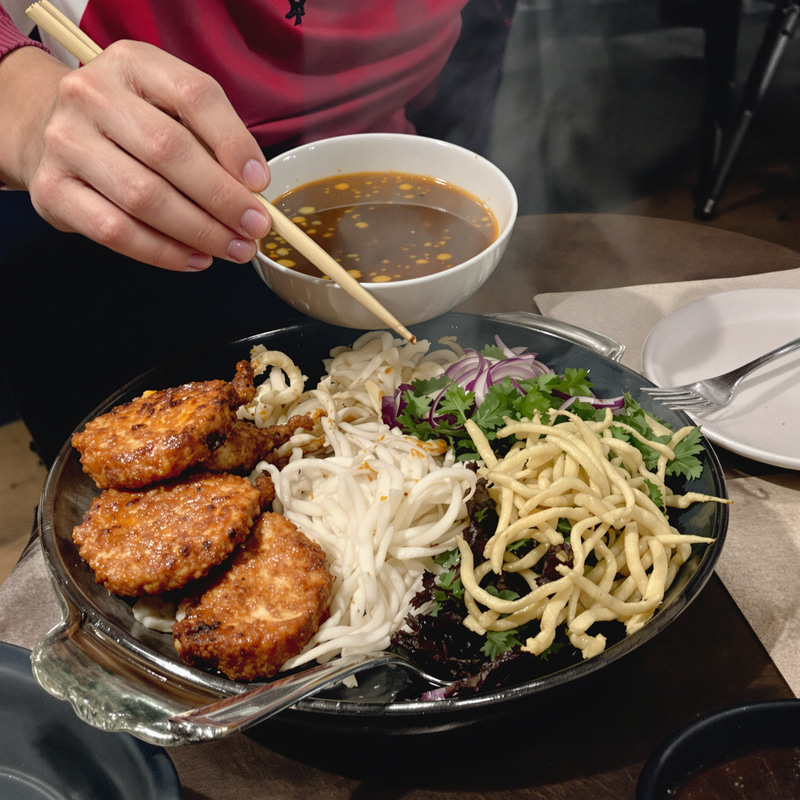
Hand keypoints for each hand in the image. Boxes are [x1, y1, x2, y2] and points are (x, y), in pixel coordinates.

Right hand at [0, 40, 270, 270]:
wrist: (48, 131)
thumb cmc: (130, 126)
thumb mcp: (168, 109)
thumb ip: (209, 140)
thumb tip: (252, 192)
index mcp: (132, 64)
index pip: (193, 95)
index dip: (234, 142)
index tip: (259, 183)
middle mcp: (91, 95)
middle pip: (169, 151)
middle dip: (223, 199)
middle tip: (255, 228)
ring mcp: (66, 142)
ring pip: (144, 198)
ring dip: (199, 232)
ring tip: (234, 249)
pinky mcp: (52, 190)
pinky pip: (116, 232)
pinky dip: (163, 252)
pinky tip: (195, 259)